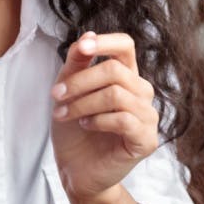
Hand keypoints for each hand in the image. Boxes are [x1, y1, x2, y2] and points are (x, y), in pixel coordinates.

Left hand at [50, 31, 159, 202]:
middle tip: (56, 95)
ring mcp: (147, 116)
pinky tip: (86, 126)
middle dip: (79, 81)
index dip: (105, 42)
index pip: (125, 46)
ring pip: (116, 94)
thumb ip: (78, 61)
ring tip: (64, 114)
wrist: (76, 168)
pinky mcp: (146, 139)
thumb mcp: (69, 88)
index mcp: (126, 75)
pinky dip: (97, 121)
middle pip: (114, 70)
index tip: (82, 48)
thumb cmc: (74, 129)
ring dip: (82, 103)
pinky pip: (123, 119)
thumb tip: (87, 35)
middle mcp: (141, 92)